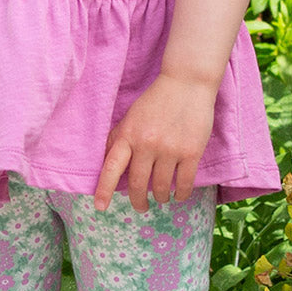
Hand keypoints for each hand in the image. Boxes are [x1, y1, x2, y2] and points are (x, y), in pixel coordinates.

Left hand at [94, 73, 216, 212]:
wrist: (187, 83)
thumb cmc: (156, 100)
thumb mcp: (130, 116)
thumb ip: (119, 138)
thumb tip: (107, 163)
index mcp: (128, 134)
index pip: (112, 167)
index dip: (104, 189)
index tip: (100, 207)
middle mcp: (146, 144)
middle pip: (138, 184)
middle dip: (138, 201)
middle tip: (141, 207)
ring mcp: (169, 149)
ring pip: (161, 188)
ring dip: (161, 197)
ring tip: (161, 198)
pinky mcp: (191, 152)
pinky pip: (184, 184)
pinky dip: (181, 194)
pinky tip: (179, 195)